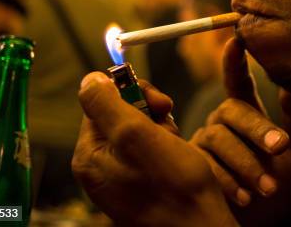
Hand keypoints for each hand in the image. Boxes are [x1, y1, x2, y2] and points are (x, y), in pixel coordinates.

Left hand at [72, 72, 236, 225]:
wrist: (202, 226)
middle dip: (149, 113)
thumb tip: (88, 79)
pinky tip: (178, 156)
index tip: (160, 103)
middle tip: (168, 124)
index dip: (132, 93)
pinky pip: (150, 149)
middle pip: (120, 113)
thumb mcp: (136, 135)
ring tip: (176, 145)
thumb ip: (106, 104)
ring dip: (161, 128)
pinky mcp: (141, 181)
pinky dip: (167, 145)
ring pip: (139, 129)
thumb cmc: (175, 187)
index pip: (101, 102)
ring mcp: (121, 175)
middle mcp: (100, 166)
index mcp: (89, 155)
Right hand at [190, 38, 290, 225]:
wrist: (269, 221)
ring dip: (245, 164)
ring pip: (218, 141)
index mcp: (246, 110)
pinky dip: (227, 182)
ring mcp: (205, 144)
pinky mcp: (195, 169)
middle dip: (256, 129)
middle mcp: (221, 121)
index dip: (234, 61)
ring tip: (267, 188)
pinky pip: (205, 167)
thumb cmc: (285, 181)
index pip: (238, 81)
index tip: (236, 39)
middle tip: (280, 147)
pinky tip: (245, 197)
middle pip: (231, 111)